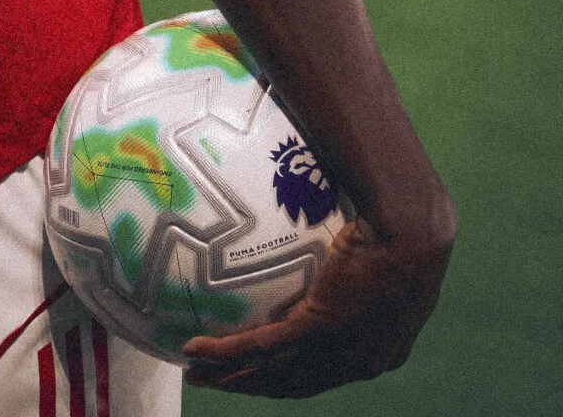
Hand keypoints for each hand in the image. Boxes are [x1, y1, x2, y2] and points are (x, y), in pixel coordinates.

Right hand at [182, 215, 455, 397]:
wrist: (412, 224)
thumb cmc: (406, 223)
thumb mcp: (385, 256)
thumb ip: (360, 261)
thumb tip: (336, 234)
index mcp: (379, 350)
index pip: (325, 374)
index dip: (290, 375)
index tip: (260, 369)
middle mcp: (359, 361)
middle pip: (293, 384)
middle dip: (250, 384)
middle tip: (214, 379)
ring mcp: (339, 347)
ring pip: (273, 373)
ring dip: (230, 377)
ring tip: (197, 373)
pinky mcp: (319, 325)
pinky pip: (262, 345)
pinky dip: (227, 351)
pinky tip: (199, 348)